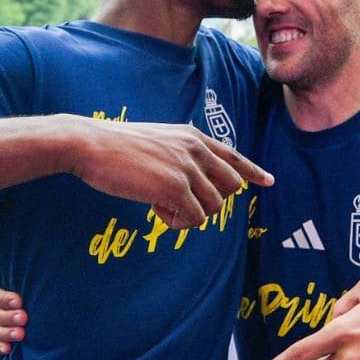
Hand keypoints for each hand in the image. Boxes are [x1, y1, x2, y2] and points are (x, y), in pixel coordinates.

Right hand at [0, 273, 25, 353]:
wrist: (5, 292)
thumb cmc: (10, 278)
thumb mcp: (8, 270)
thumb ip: (13, 271)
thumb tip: (29, 268)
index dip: (2, 298)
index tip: (19, 301)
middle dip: (6, 317)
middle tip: (24, 318)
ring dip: (3, 333)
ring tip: (21, 334)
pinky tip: (8, 348)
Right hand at [67, 119, 272, 229]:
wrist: (90, 144)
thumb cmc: (115, 146)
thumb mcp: (157, 141)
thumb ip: (179, 154)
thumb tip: (193, 183)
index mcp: (193, 137)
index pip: (233, 155)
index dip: (253, 171)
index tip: (269, 181)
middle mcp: (197, 149)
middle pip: (231, 187)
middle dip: (211, 201)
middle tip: (179, 202)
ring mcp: (188, 168)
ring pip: (214, 207)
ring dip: (190, 215)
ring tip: (160, 204)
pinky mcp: (176, 187)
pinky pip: (194, 218)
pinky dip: (177, 222)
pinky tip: (155, 210)